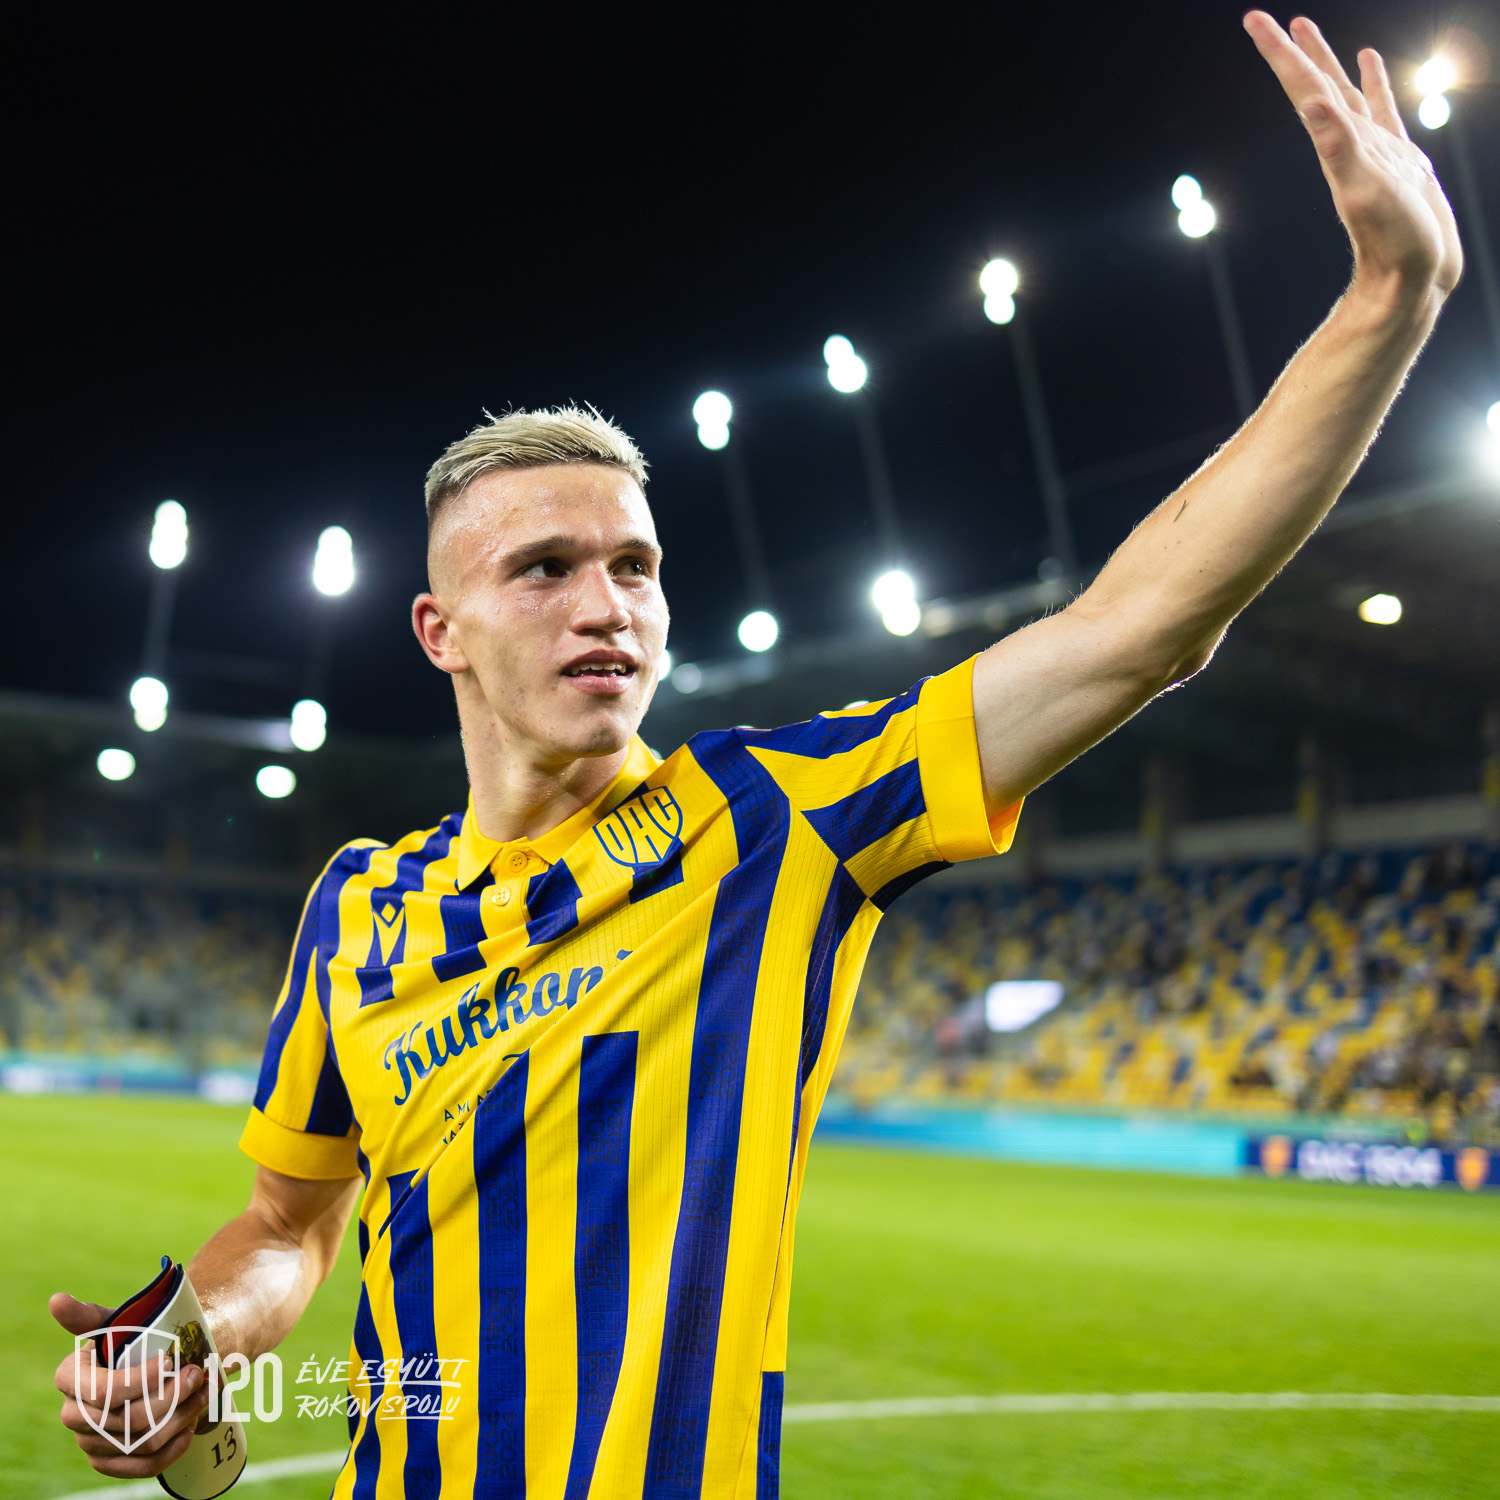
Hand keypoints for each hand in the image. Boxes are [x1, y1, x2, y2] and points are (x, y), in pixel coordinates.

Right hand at [51, 1292, 208, 1478]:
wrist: (152, 1359)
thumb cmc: (134, 1336)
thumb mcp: (116, 1321)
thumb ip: (89, 1315)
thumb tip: (57, 1301)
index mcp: (70, 1377)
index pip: (105, 1390)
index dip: (142, 1381)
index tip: (173, 1360)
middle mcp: (74, 1414)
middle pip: (128, 1419)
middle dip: (171, 1397)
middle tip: (199, 1374)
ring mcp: (90, 1442)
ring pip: (140, 1442)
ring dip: (180, 1418)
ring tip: (203, 1393)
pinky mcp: (108, 1461)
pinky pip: (141, 1467)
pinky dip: (171, 1450)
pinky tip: (190, 1428)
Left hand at [1245, 13, 1461, 300]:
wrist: (1414, 279)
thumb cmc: (1392, 240)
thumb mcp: (1363, 188)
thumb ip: (1337, 145)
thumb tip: (1309, 102)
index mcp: (1336, 142)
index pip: (1302, 86)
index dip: (1279, 53)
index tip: (1254, 20)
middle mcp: (1348, 141)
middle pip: (1313, 84)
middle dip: (1292, 51)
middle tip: (1267, 19)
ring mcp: (1373, 148)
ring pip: (1344, 92)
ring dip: (1325, 61)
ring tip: (1308, 29)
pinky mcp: (1399, 157)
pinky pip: (1381, 108)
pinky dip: (1373, 83)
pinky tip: (1368, 64)